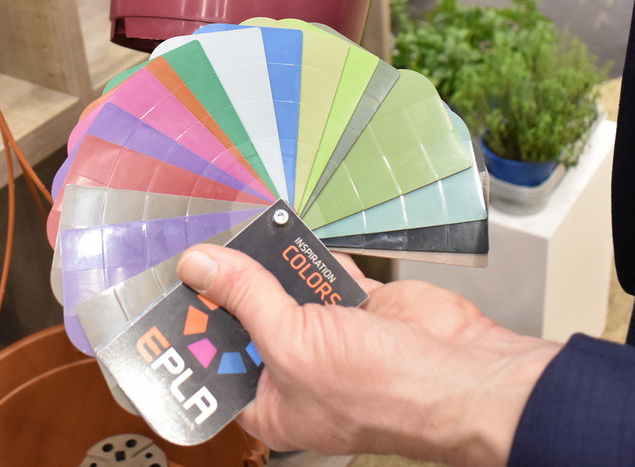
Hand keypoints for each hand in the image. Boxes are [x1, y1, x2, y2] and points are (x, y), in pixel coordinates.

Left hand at [177, 244, 559, 464]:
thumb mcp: (294, 343)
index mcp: (272, 401)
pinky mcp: (359, 305)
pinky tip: (291, 233)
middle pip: (246, 319)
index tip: (170, 291)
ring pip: (283, 289)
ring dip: (270, 263)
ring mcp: (329, 335)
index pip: (214, 366)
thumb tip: (201, 266)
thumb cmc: (388, 393)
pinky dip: (311, 253)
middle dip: (232, 286)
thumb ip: (246, 298)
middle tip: (207, 249)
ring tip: (247, 233)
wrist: (464, 374)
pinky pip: (323, 270)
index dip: (192, 332)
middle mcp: (296, 370)